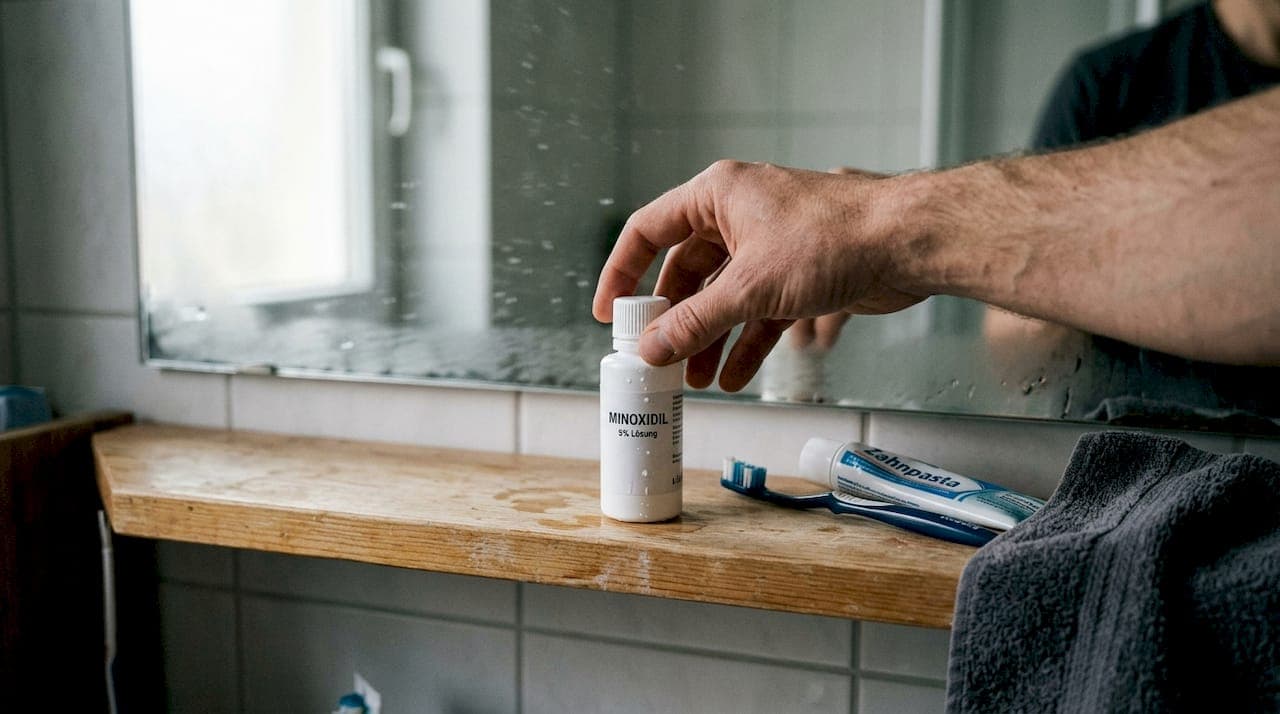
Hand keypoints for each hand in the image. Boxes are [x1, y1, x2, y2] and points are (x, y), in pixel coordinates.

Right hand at [592, 160, 924, 390]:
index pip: (648, 230)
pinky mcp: (798, 272)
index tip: (610, 314)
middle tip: (657, 358)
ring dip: (710, 339)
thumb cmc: (833, 239)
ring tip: (696, 381)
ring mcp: (769, 244)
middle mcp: (739, 214)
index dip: (623, 272)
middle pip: (687, 271)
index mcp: (717, 195)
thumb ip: (695, 322)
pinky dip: (746, 341)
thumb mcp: (750, 288)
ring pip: (724, 296)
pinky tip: (736, 376)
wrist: (907, 241)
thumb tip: (651, 348)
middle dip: (674, 321)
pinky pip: (758, 310)